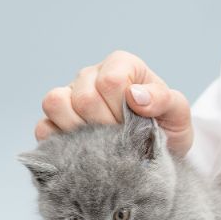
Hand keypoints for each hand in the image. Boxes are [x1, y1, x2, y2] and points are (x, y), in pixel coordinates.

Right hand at [35, 50, 193, 156]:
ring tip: (103, 143)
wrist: (153, 153)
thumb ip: (164, 99)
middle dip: (106, 126)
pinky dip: (60, 143)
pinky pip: (43, 127)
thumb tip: (135, 95)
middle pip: (83, 97)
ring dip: (81, 132)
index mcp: (121, 65)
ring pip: (55, 104)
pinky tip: (83, 151)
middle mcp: (91, 76)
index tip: (137, 123)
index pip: (110, 81)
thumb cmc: (166, 127)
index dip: (122, 109)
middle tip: (122, 138)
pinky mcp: (54, 121)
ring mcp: (69, 96)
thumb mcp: (177, 114)